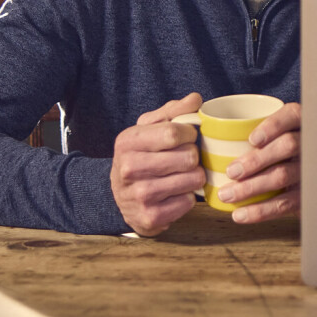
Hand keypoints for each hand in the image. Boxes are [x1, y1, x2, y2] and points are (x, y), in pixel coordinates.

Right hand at [110, 93, 205, 236]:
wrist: (120, 197)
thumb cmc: (141, 155)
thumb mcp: (150, 128)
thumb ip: (174, 111)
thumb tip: (196, 99)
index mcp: (128, 141)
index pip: (174, 133)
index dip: (190, 134)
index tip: (188, 137)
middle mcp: (129, 169)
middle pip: (188, 157)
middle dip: (193, 156)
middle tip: (185, 159)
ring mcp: (139, 195)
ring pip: (193, 179)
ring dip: (194, 177)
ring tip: (182, 175)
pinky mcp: (150, 217)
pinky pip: (189, 202)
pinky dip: (188, 197)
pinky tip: (176, 194)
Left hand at [216, 101, 300, 223]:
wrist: (303, 177)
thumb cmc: (268, 145)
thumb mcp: (264, 125)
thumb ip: (241, 119)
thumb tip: (195, 106)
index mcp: (299, 121)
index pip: (291, 116)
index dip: (273, 126)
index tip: (252, 139)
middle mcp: (308, 143)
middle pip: (287, 146)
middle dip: (257, 160)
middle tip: (231, 171)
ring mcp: (309, 169)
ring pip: (283, 176)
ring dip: (252, 187)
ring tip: (227, 194)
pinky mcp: (305, 195)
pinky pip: (285, 204)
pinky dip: (261, 211)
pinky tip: (240, 214)